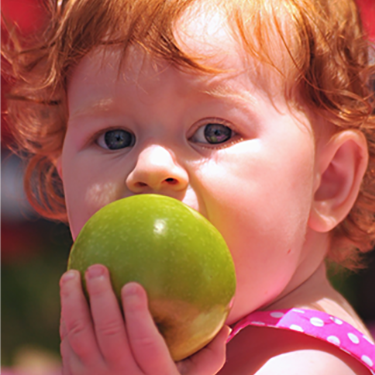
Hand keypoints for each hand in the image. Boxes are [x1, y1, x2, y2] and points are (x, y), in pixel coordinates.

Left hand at [59, 264, 229, 374]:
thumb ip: (212, 354)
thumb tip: (228, 324)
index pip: (144, 343)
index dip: (137, 314)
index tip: (132, 284)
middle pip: (108, 336)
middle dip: (101, 298)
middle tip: (97, 267)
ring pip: (80, 339)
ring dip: (73, 305)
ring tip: (71, 274)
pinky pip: (68, 349)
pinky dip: (67, 321)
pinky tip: (69, 298)